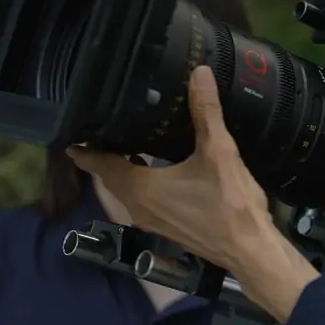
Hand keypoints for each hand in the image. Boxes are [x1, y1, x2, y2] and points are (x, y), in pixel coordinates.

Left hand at [67, 66, 318, 322]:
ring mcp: (151, 221)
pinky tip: (159, 168)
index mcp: (140, 187)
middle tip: (104, 126)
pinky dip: (141, 181)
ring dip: (124, 169)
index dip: (84, 146)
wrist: (251, 251)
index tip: (74, 129)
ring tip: (129, 141)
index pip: (98, 162)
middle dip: (104, 154)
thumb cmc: (231, 205)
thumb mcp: (219, 152)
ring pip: (126, 190)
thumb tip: (199, 73)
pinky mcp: (167, 228)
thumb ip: (206, 112)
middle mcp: (137, 207)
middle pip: (110, 176)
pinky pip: (143, 199)